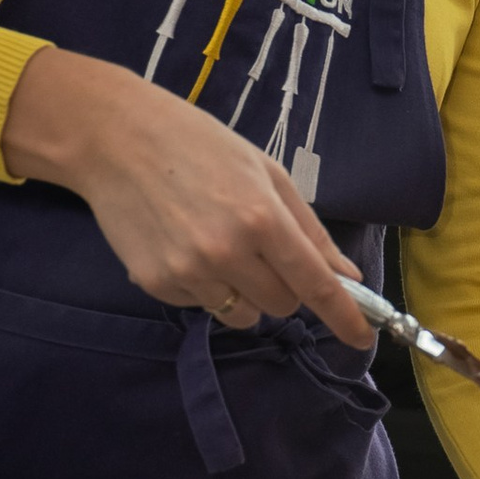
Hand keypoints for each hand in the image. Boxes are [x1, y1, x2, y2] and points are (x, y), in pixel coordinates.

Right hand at [0, 46, 367, 342]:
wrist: (116, 139)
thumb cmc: (199, 145)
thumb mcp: (266, 172)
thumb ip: (309, 230)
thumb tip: (346, 276)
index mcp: (262, 218)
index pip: (315, 285)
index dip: (345, 317)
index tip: (364, 338)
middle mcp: (227, 252)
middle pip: (281, 305)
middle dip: (284, 287)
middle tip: (263, 249)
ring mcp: (188, 272)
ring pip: (243, 315)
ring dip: (245, 293)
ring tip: (219, 245)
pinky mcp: (157, 284)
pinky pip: (201, 305)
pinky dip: (204, 286)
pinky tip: (184, 244)